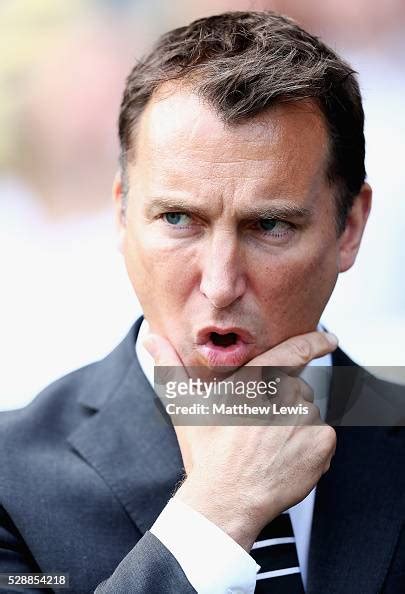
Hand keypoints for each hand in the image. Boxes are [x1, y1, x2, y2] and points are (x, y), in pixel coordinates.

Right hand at [144, 330, 337, 550]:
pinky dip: (310, 449)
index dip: (315, 341)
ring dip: (295, 428)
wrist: (225, 500)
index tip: (329, 338)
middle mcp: (283, 392)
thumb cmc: (206, 453)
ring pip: (308, 414)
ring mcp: (304, 417)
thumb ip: (170, 367)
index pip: (293, 350)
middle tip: (260, 432)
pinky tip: (285, 462)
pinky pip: (322, 437)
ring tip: (269, 451)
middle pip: (296, 389)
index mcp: (254, 379)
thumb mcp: (186, 406)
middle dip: (284, 405)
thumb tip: (150, 337)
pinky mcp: (321, 442)